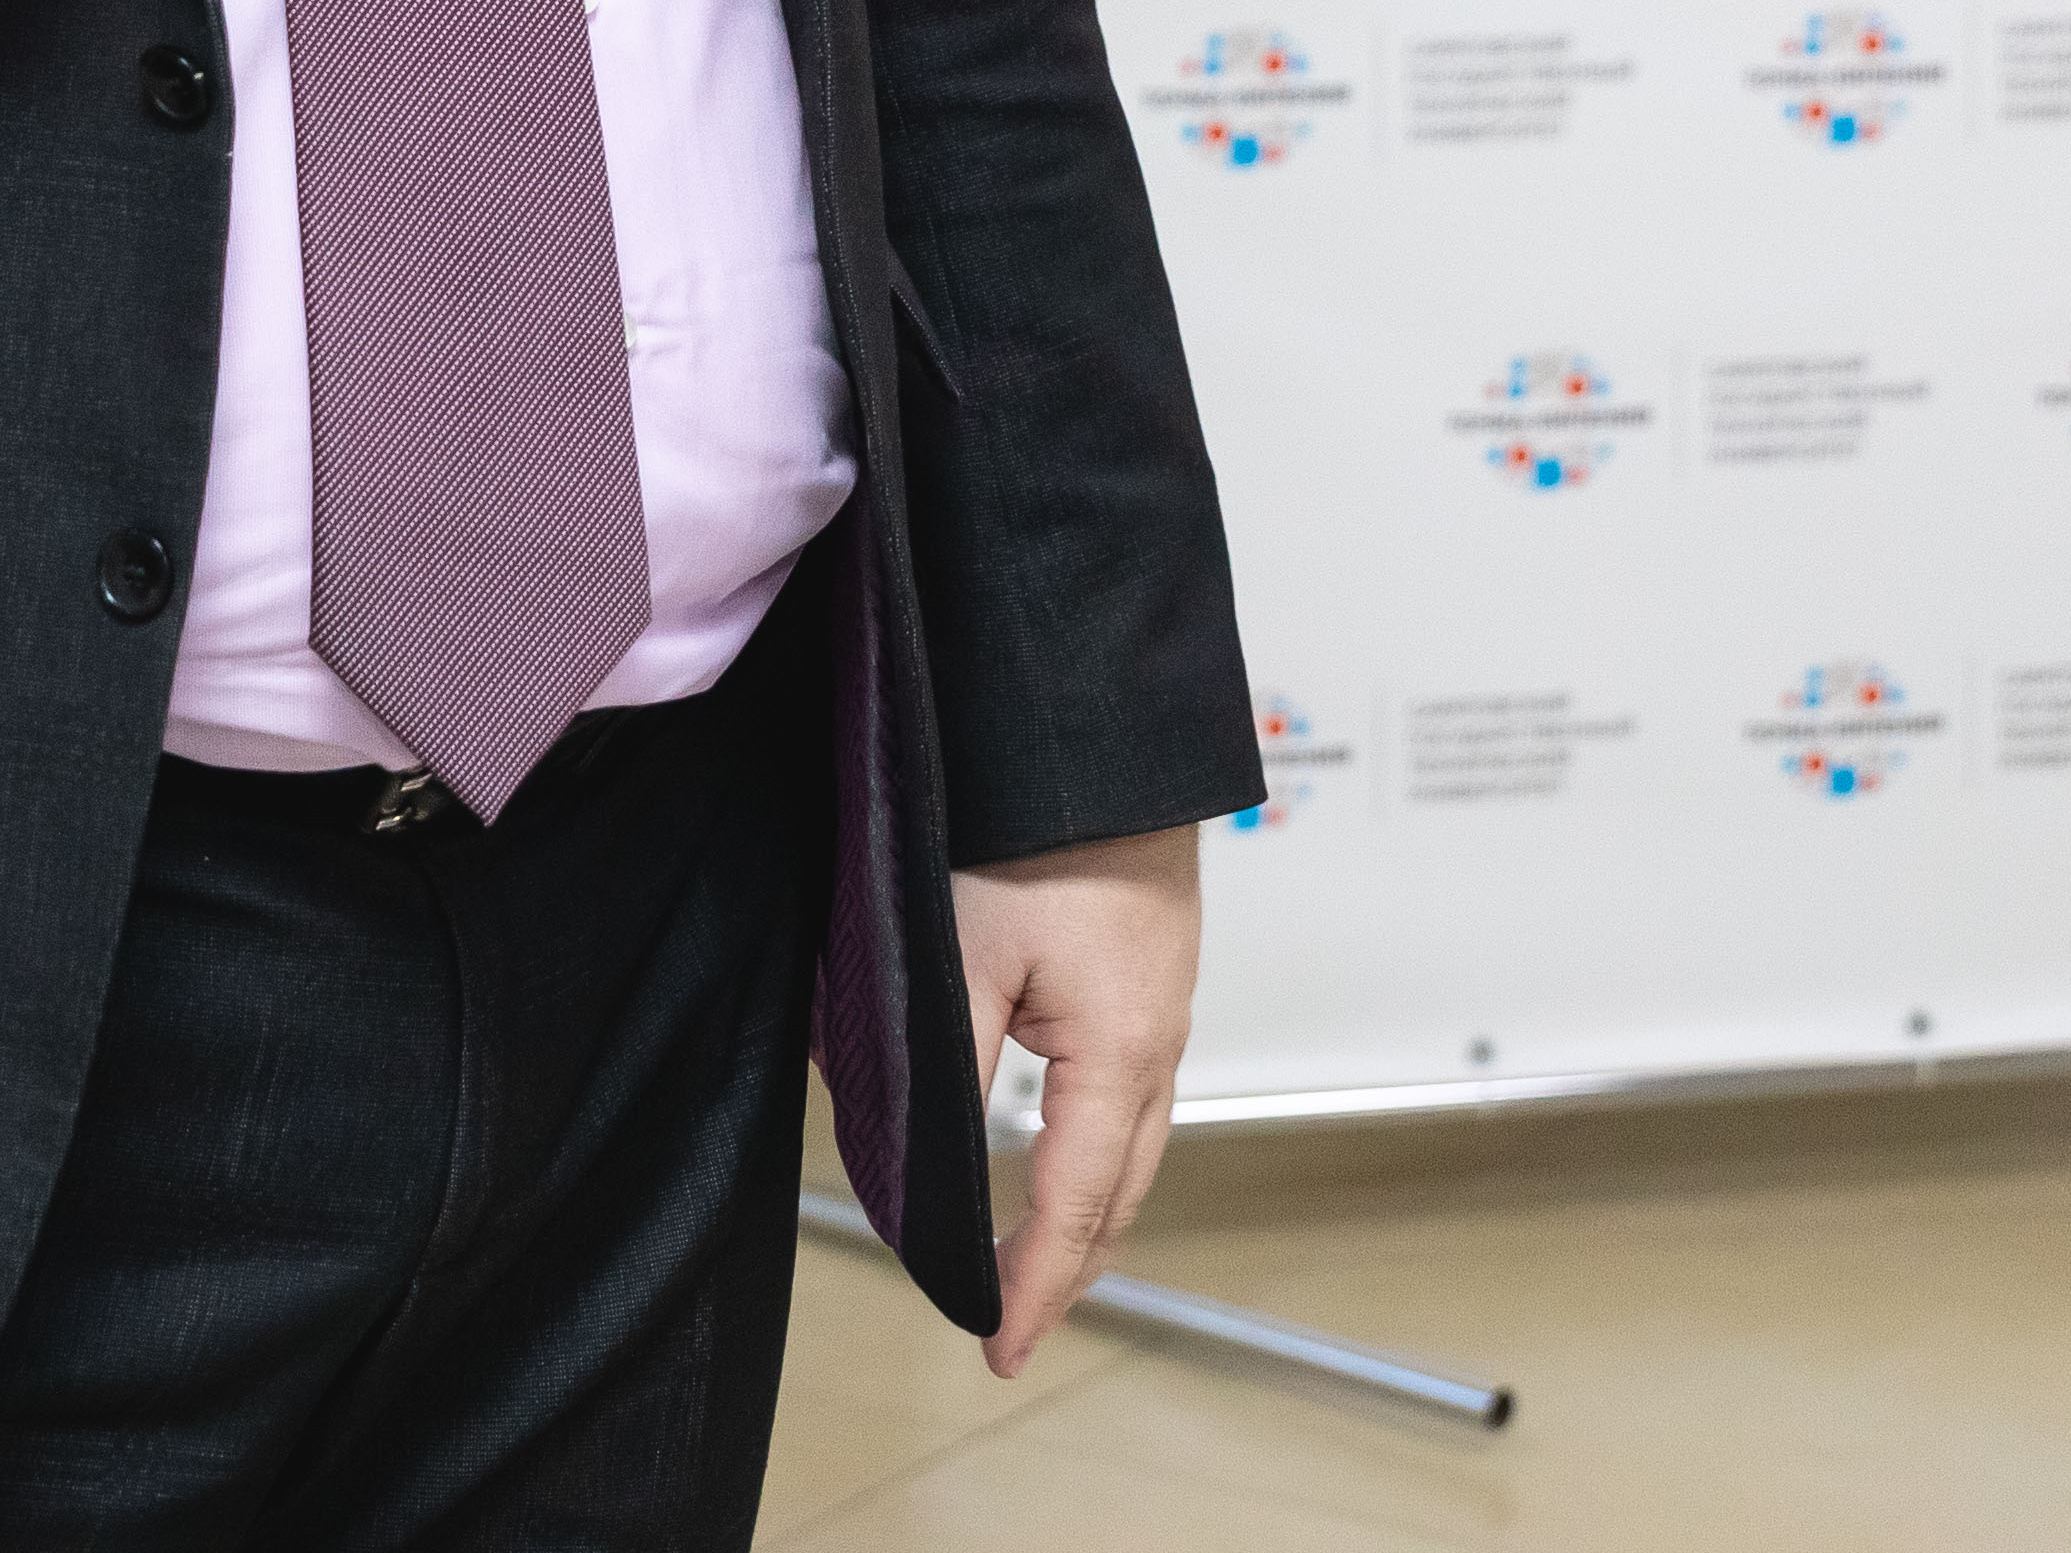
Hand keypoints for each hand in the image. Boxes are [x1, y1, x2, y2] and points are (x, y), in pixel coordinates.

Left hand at [954, 824, 1200, 1374]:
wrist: (1094, 722)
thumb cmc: (1034, 819)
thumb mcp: (958, 958)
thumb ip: (938, 1074)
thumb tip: (909, 1160)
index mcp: (1120, 1050)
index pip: (1074, 1207)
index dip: (1035, 1287)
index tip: (1000, 1348)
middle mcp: (1158, 1034)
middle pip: (1122, 1185)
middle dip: (1072, 1261)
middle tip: (1015, 1317)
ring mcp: (1161, 996)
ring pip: (1131, 1134)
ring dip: (1085, 1199)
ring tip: (1036, 1246)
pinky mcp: (1146, 961)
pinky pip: (1127, 1078)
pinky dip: (1092, 1133)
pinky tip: (1051, 1128)